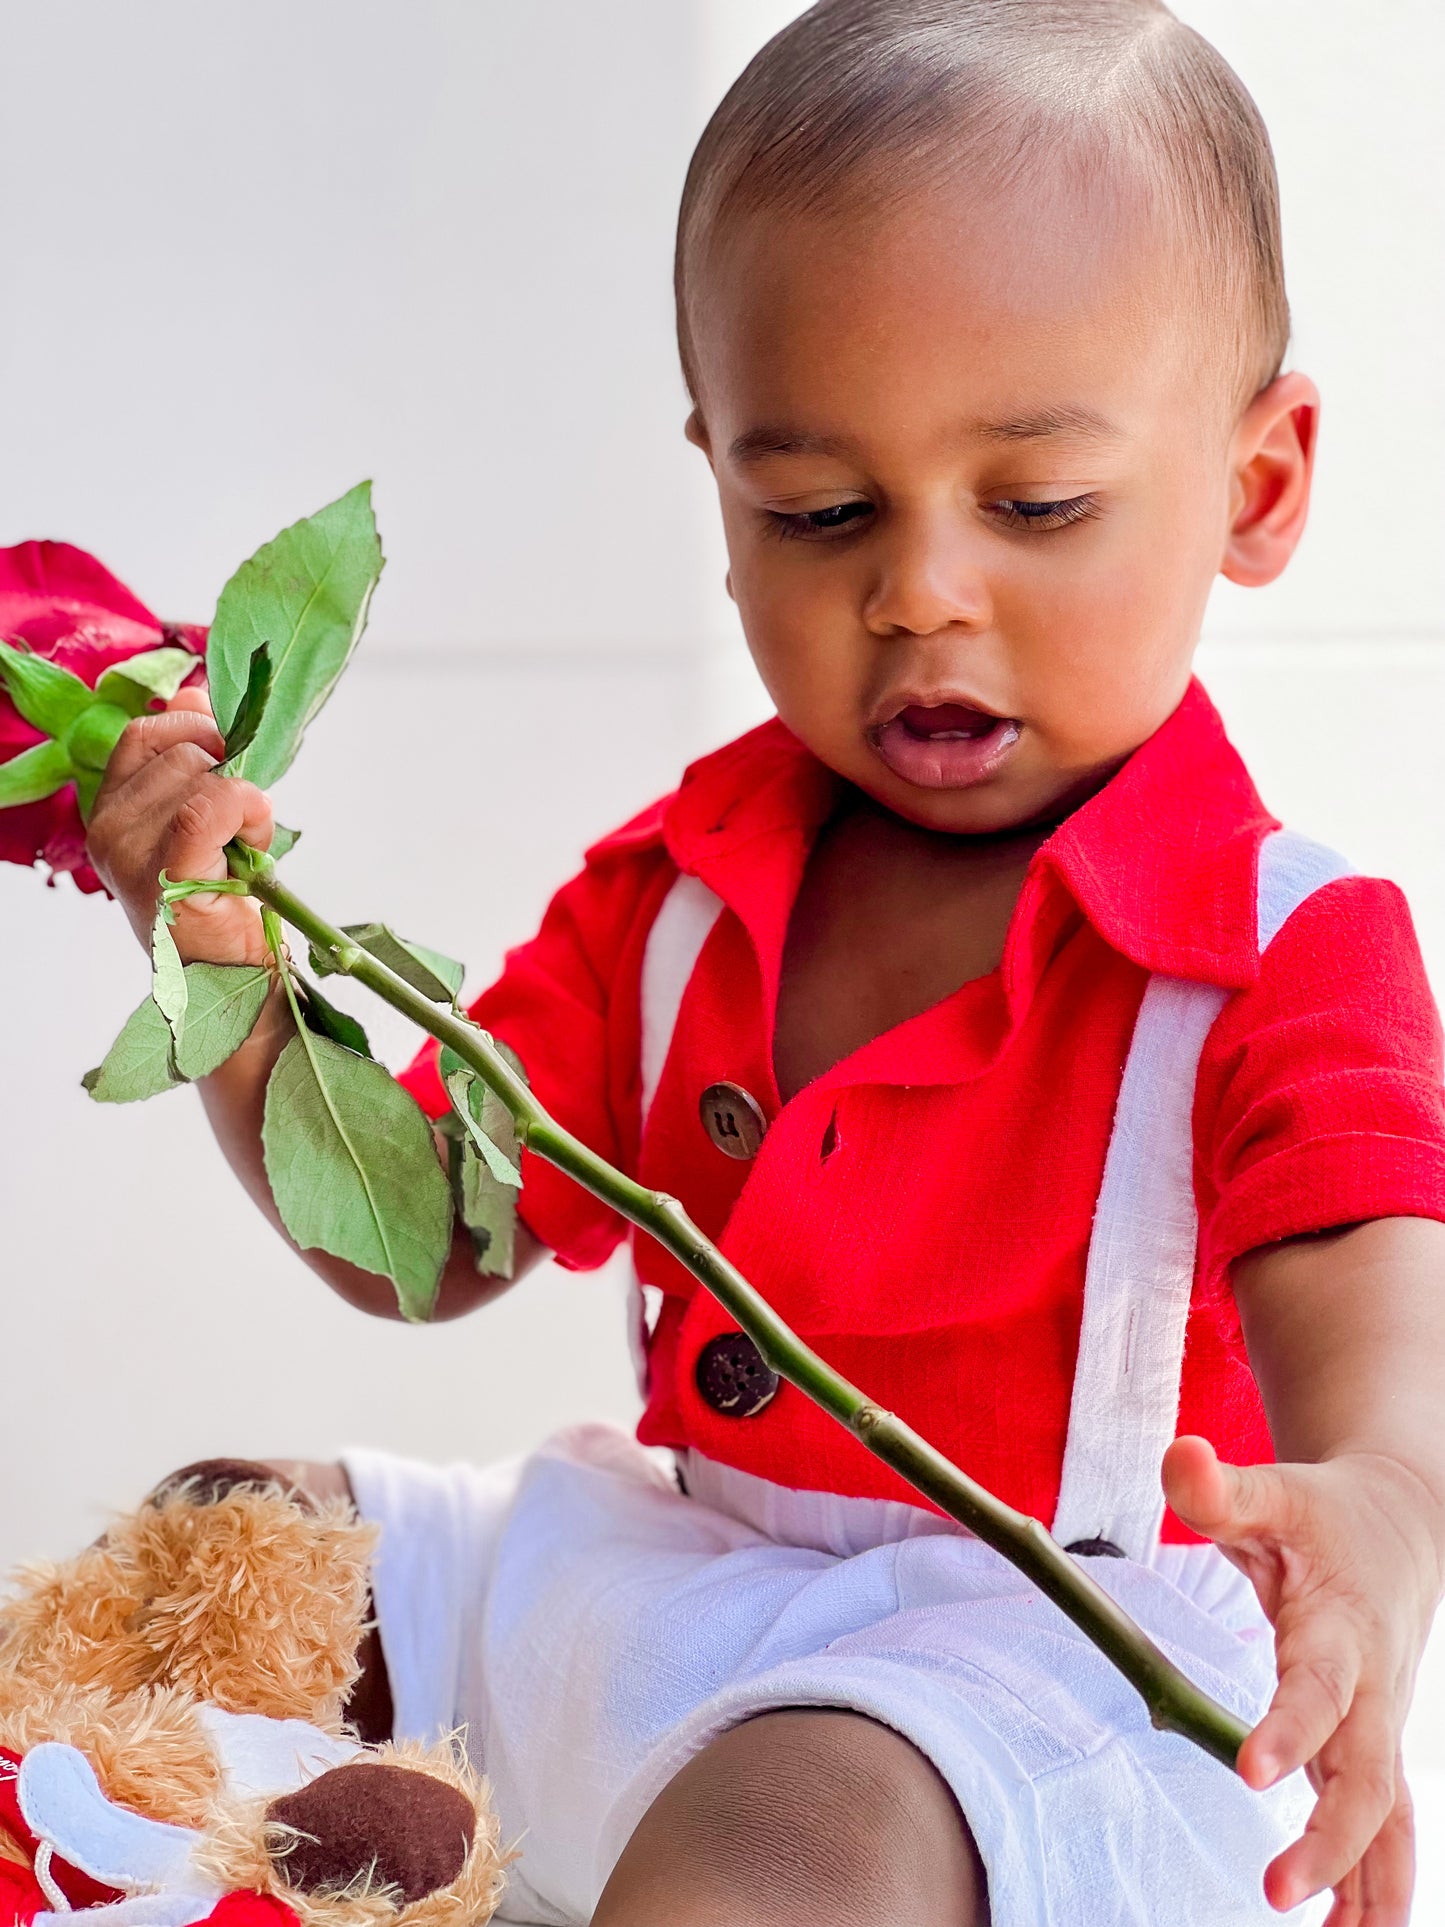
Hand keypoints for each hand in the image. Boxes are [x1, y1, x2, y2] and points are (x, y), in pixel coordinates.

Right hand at [85, 687, 274, 966]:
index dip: (197, 727)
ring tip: (250, 841)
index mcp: (113, 813)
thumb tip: (194, 689)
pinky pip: (207, 807)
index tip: (234, 756)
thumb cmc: (223, 905)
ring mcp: (130, 855)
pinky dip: (246, 810)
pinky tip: (256, 839)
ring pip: (200, 775)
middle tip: (248, 817)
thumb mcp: (207, 818)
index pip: (144, 734)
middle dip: (231, 769)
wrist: (234, 985)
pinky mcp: (166, 875)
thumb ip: (196, 756)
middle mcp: (109, 831)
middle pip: (180, 750)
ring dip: (247, 797)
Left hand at [1165, 1437, 1441, 1924]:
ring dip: (1374, 1887)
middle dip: (1333, 1841)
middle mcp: (1372, 1692)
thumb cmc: (1320, 1514)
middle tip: (1275, 1889)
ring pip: (1393, 1821)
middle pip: (1368, 1778)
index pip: (1320, 1690)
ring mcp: (1380, 1727)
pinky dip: (1376, 1884)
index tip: (1254, 1774)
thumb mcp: (1273, 1490)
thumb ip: (1220, 1487)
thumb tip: (1177, 1456)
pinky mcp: (1373, 1747)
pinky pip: (1387, 1827)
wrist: (1400, 1528)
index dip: (1292, 1730)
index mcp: (1341, 1631)